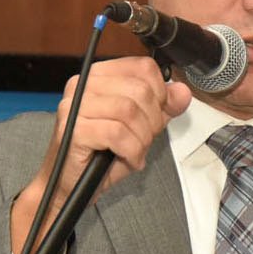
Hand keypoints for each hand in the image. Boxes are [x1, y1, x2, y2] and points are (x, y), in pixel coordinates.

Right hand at [11, 56, 191, 253]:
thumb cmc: (101, 155)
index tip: (159, 113)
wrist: (70, 185)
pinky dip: (131, 150)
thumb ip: (161, 108)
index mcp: (99, 76)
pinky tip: (127, 158)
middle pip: (139, 90)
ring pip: (129, 111)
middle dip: (152, 121)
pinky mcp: (73, 129)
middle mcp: (83, 85)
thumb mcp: (139, 127)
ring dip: (142, 138)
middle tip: (144, 140)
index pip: (142, 67)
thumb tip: (182, 92)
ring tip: (135, 150)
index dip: (161, 92)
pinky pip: (118, 133)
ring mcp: (75, 106)